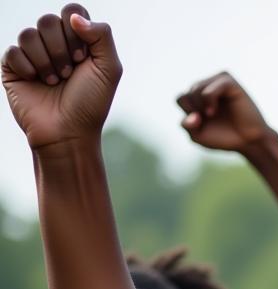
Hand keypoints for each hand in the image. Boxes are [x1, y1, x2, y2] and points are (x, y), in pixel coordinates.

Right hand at [2, 5, 120, 150]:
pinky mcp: (14, 66)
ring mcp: (33, 54)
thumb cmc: (90, 104)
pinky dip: (29, 69)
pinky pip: (14, 50)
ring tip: (55, 82)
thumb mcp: (109, 69)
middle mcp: (54, 44)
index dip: (76, 31)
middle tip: (69, 74)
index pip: (71, 11)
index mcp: (78, 41)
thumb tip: (74, 17)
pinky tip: (37, 83)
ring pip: (29, 34)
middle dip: (61, 50)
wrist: (68, 133)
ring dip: (47, 62)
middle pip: (48, 20)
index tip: (83, 58)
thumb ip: (102, 35)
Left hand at [177, 72, 271, 153]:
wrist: (249, 142)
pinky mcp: (230, 82)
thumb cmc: (225, 137)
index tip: (201, 123)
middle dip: (195, 110)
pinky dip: (208, 99)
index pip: (181, 98)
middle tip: (210, 119)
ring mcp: (219, 82)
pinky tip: (213, 110)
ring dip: (200, 105)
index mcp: (200, 96)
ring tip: (212, 114)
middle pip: (188, 93)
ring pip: (196, 87)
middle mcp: (209, 85)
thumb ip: (187, 126)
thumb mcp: (199, 136)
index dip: (188, 114)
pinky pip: (211, 86)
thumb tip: (192, 115)